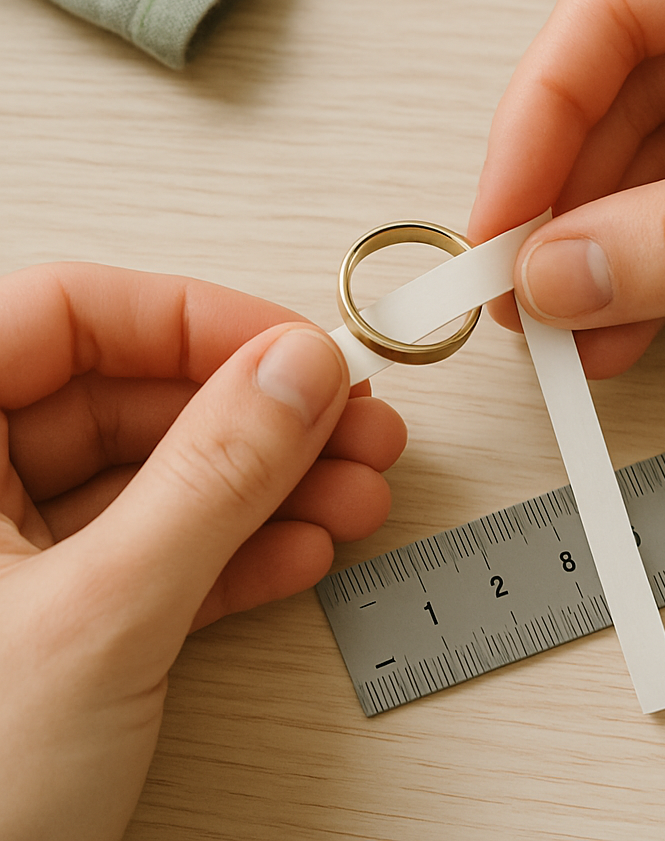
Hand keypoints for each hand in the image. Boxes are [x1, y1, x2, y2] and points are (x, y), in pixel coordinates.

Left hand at [0, 263, 405, 840]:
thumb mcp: (95, 621)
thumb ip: (210, 479)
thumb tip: (295, 373)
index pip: (64, 316)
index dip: (194, 320)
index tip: (296, 350)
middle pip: (127, 399)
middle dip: (258, 418)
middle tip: (350, 423)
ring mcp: (5, 562)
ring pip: (154, 482)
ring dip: (268, 487)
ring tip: (354, 493)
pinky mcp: (52, 623)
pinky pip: (154, 558)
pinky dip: (235, 554)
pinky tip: (300, 552)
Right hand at [470, 0, 664, 377]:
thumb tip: (565, 276)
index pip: (618, 10)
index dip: (538, 116)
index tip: (501, 217)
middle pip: (627, 90)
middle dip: (570, 198)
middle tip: (525, 289)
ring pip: (659, 160)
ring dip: (609, 249)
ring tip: (572, 329)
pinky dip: (663, 268)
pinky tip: (627, 320)